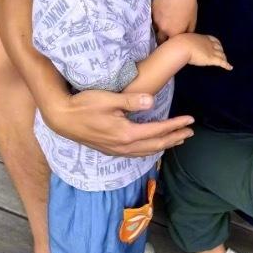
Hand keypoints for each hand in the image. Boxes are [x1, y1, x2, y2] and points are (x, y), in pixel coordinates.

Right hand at [44, 88, 193, 156]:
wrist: (62, 119)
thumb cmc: (84, 105)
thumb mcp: (108, 98)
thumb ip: (132, 101)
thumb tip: (152, 101)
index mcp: (126, 133)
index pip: (158, 130)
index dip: (176, 125)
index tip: (190, 120)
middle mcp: (124, 146)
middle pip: (156, 145)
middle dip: (175, 138)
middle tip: (190, 132)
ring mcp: (117, 150)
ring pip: (147, 152)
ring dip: (164, 146)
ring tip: (177, 140)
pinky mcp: (111, 150)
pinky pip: (136, 154)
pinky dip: (150, 150)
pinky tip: (153, 147)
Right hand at [153, 0, 197, 40]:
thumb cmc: (189, 5)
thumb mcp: (192, 21)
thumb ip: (187, 32)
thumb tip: (184, 38)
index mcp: (173, 33)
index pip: (168, 44)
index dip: (168, 44)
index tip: (168, 44)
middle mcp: (162, 29)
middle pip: (158, 38)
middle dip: (160, 39)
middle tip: (163, 36)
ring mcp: (154, 19)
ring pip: (153, 28)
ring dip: (156, 28)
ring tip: (160, 25)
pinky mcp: (150, 9)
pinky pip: (150, 17)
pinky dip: (153, 18)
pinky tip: (158, 14)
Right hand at [183, 33, 231, 69]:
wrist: (182, 46)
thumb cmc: (179, 43)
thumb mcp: (184, 40)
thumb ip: (186, 43)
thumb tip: (180, 45)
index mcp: (202, 38)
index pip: (213, 40)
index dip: (217, 43)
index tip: (218, 46)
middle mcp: (209, 44)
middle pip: (219, 47)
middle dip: (222, 51)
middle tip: (222, 56)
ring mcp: (211, 51)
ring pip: (221, 55)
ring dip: (224, 58)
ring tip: (226, 62)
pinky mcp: (211, 59)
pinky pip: (222, 62)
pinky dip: (227, 65)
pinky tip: (230, 68)